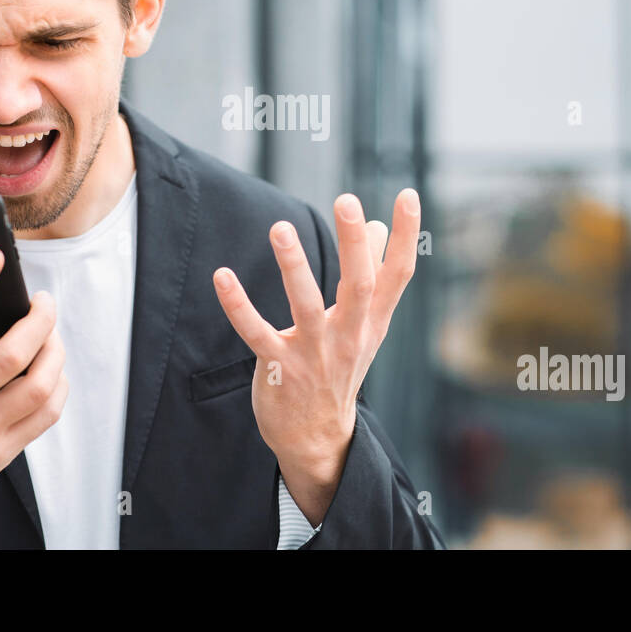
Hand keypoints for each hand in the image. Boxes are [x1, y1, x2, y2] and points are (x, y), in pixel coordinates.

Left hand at [211, 189, 420, 525]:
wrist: (318, 437)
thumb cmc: (341, 367)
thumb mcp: (366, 324)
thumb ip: (372, 274)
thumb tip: (378, 224)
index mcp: (373, 319)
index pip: (398, 274)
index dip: (407, 235)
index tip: (408, 194)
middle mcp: (349, 334)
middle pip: (359, 284)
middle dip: (353, 243)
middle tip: (346, 200)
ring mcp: (314, 352)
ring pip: (306, 306)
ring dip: (294, 266)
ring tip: (280, 227)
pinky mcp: (280, 367)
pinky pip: (256, 333)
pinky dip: (238, 305)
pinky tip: (222, 275)